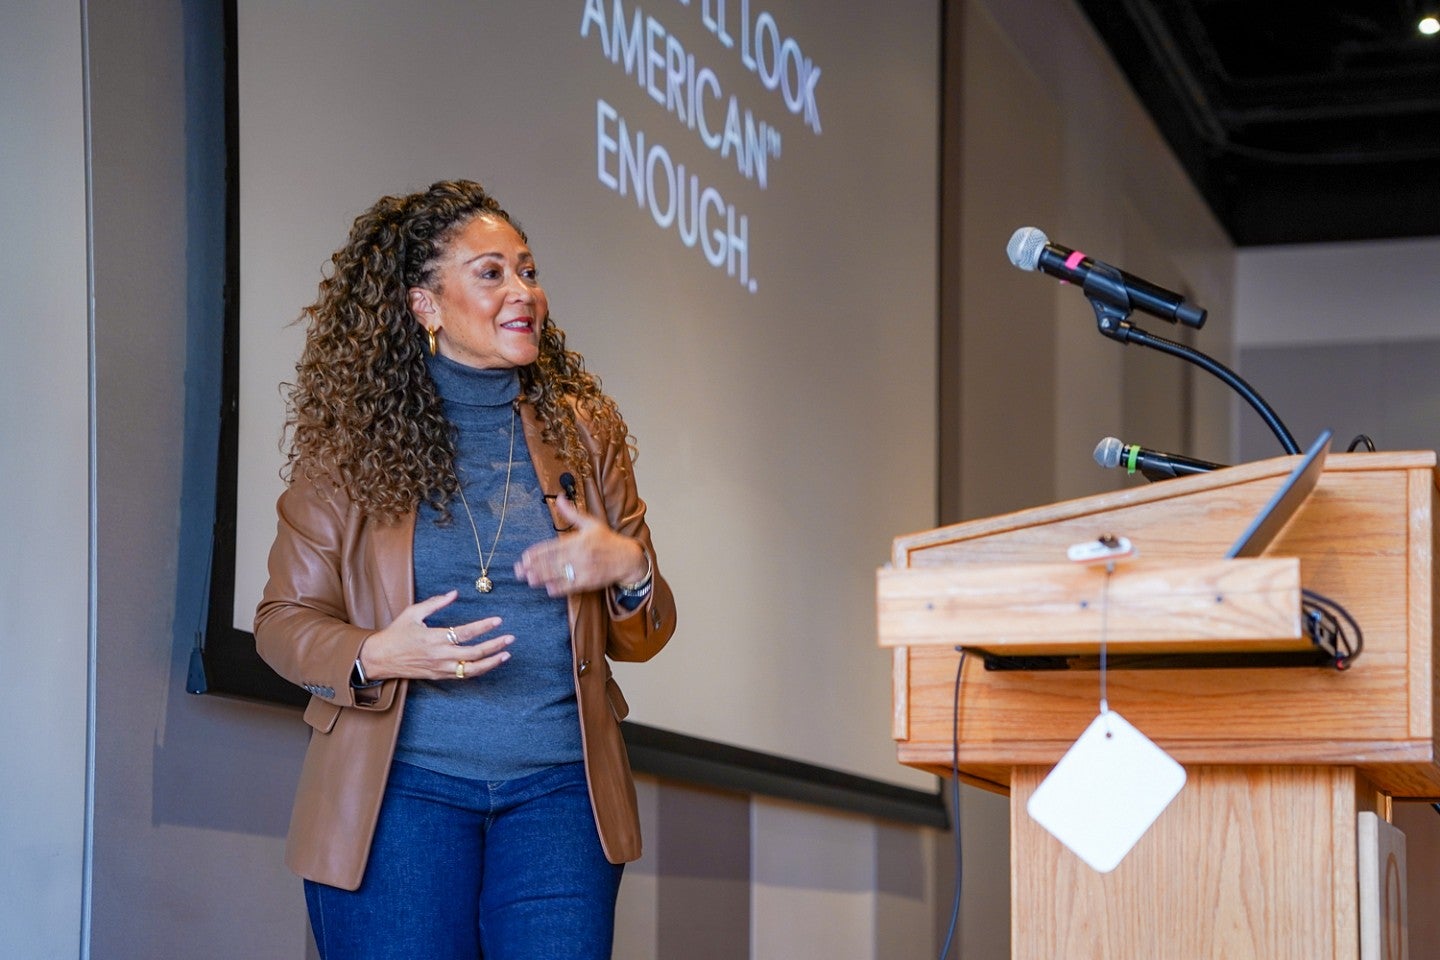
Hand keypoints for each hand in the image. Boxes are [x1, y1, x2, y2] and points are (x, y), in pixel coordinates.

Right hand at [357, 590, 512, 681]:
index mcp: (434, 638)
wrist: (380, 658)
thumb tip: (455, 593)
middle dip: (494, 646)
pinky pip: (463, 676)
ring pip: (472, 669)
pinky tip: (489, 663)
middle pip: (474, 653)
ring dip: (491, 662)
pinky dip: (478, 670)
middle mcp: (439, 655)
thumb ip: (436, 602)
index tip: (498, 620)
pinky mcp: (439, 676)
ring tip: (506, 655)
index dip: (483, 627)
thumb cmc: (396, 633)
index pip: (465, 632)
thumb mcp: (413, 613)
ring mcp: (440, 668)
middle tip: (510, 638)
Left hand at [514, 494, 646, 596]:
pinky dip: (561, 588)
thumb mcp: (591, 523)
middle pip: (553, 561)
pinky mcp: (590, 581)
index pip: (552, 546)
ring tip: (529, 580)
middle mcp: (580, 554)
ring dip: (543, 577)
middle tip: (519, 571)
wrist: (627, 558)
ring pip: (560, 574)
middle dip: (534, 566)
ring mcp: (585, 569)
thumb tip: (559, 497)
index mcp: (578, 539)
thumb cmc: (607, 540)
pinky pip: (573, 586)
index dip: (537, 552)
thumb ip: (572, 513)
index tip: (524, 557)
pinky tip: (549, 589)